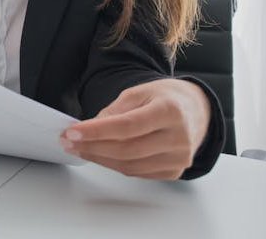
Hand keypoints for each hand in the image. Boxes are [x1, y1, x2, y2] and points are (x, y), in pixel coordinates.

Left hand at [58, 78, 210, 179]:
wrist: (197, 110)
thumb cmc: (166, 98)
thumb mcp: (140, 91)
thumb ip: (115, 110)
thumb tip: (89, 128)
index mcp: (170, 111)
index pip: (127, 126)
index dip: (97, 131)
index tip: (72, 131)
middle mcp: (178, 137)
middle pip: (126, 149)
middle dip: (92, 147)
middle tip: (68, 141)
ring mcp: (179, 158)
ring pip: (130, 165)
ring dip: (99, 158)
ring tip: (79, 148)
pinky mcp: (175, 171)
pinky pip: (138, 173)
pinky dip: (115, 165)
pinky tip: (101, 155)